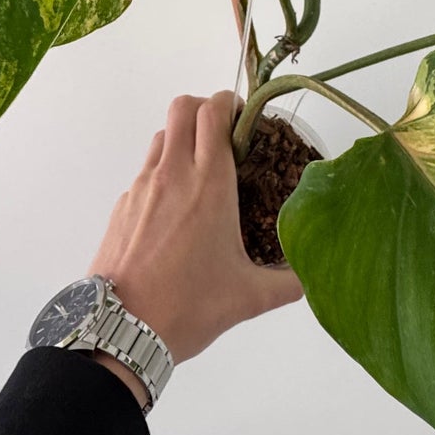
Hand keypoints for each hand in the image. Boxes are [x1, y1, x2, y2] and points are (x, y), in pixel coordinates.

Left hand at [87, 92, 302, 402]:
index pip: (214, 112)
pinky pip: (145, 171)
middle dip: (206, 108)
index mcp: (209, 186)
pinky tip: (177, 210)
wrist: (120, 330)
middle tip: (226, 135)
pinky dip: (164, 172)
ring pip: (162, 135)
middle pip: (182, 107)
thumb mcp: (248, 297)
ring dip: (183, 137)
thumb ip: (288, 282)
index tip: (246, 120)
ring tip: (203, 169)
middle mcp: (173, 175)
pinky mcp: (122, 206)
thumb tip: (314, 274)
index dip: (231, 103)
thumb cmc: (187, 307)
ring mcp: (142, 187)